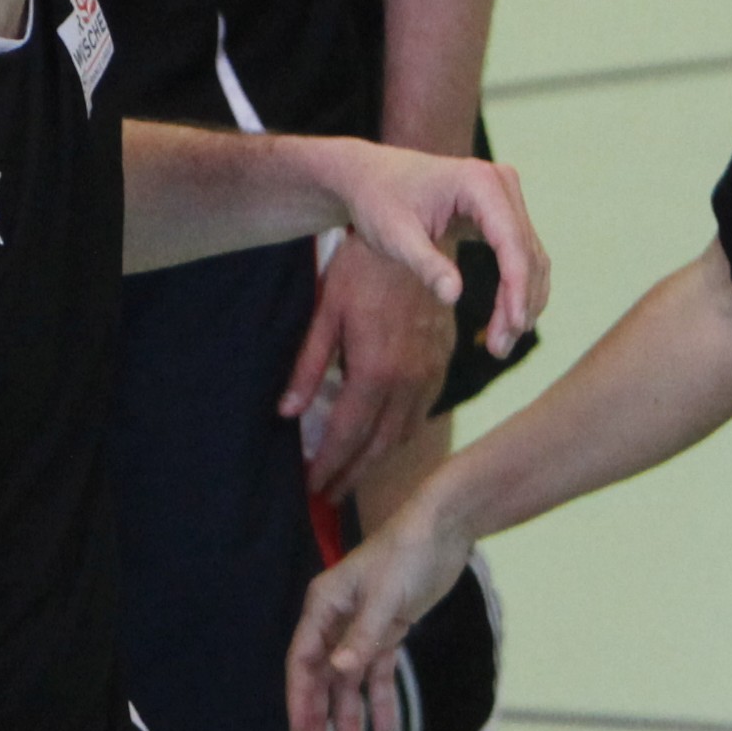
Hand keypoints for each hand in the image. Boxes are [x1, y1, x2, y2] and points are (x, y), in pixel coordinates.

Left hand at [280, 236, 455, 499]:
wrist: (418, 235)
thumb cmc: (363, 268)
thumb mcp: (327, 312)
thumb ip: (307, 367)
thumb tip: (286, 414)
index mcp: (376, 370)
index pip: (348, 436)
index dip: (328, 467)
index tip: (310, 489)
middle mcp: (409, 380)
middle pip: (378, 447)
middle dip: (351, 476)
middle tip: (329, 495)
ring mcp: (432, 372)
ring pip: (405, 435)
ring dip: (377, 462)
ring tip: (352, 476)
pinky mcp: (445, 361)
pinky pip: (424, 412)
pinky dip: (402, 436)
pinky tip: (385, 440)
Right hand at [287, 496, 473, 730]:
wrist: (443, 531)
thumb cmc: (406, 554)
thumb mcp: (384, 597)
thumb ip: (362, 637)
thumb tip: (337, 672)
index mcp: (324, 605)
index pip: (304, 659)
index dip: (299, 697)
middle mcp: (337, 617)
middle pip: (323, 675)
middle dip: (321, 714)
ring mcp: (362, 626)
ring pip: (350, 679)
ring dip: (351, 713)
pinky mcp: (389, 629)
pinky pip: (379, 672)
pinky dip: (380, 699)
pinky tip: (384, 729)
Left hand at [305, 136, 547, 358]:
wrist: (371, 176)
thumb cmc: (378, 202)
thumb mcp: (394, 236)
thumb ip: (425, 264)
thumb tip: (453, 296)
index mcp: (479, 182)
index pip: (512, 241)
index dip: (517, 287)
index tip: (513, 326)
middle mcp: (501, 182)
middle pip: (526, 252)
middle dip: (519, 303)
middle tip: (499, 348)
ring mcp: (505, 194)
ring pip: (530, 256)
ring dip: (523, 301)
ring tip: (500, 343)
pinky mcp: (501, 210)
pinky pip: (520, 252)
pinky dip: (517, 287)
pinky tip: (506, 319)